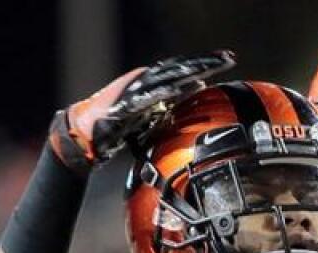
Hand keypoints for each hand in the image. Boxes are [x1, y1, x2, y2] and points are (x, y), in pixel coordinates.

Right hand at [48, 50, 234, 172]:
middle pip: (182, 68)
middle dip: (206, 63)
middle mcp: (148, 80)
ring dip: (195, 71)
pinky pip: (157, 92)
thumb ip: (167, 113)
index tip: (226, 61)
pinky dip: (174, 89)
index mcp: (154, 85)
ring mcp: (140, 86)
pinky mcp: (132, 97)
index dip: (204, 67)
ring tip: (215, 66)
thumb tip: (187, 116)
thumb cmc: (118, 128)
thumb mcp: (150, 120)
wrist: (88, 131)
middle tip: (229, 57)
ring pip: (172, 75)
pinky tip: (191, 85)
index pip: (183, 73)